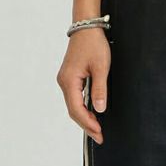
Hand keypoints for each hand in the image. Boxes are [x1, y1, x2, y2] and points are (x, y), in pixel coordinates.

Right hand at [57, 27, 110, 143]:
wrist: (86, 28)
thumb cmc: (94, 44)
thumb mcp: (101, 67)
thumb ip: (99, 89)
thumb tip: (99, 109)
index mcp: (68, 81)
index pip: (76, 109)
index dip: (88, 123)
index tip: (99, 132)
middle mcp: (64, 82)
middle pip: (73, 110)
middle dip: (86, 125)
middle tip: (99, 137)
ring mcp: (66, 80)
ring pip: (73, 105)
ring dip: (84, 118)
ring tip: (97, 130)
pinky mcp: (70, 78)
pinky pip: (75, 98)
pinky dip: (83, 109)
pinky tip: (92, 115)